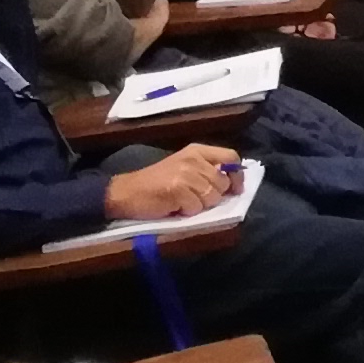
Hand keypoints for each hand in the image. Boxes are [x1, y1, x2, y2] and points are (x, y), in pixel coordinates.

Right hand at [107, 145, 241, 221]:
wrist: (126, 192)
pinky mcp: (177, 190)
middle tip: (194, 197)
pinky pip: (196, 208)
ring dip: (198, 205)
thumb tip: (233, 184)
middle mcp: (193, 159)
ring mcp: (185, 174)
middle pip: (222, 182)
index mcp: (196, 151)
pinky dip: (187, 212)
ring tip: (182, 200)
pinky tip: (174, 206)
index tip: (235, 190)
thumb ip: (207, 170)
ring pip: (211, 197)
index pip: (230, 157)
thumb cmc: (156, 182)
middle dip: (213, 196)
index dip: (237, 175)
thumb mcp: (184, 167)